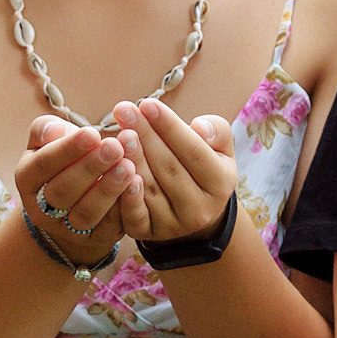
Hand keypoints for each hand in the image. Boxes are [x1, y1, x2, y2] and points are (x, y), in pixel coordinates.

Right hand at [14, 115, 134, 265]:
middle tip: (114, 147)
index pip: (43, 164)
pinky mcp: (94, 240)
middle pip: (62, 192)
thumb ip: (47, 130)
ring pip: (85, 214)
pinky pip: (109, 228)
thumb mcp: (51, 140)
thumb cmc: (65, 158)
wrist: (77, 196)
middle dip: (90, 168)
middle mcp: (41, 208)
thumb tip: (52, 130)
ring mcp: (67, 229)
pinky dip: (123, 207)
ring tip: (128, 166)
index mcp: (27, 179)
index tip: (92, 133)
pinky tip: (136, 185)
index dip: (67, 149)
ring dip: (108, 190)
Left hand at [113, 99, 237, 243]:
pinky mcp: (150, 234)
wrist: (194, 208)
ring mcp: (175, 225)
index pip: (194, 151)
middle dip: (145, 136)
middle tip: (124, 110)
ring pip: (150, 189)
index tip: (148, 104)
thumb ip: (217, 131)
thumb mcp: (220, 148)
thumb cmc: (202, 166)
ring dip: (131, 159)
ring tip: (118, 133)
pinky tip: (115, 171)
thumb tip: (199, 128)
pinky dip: (125, 195)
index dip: (170, 127)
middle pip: (169, 167)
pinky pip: (135, 215)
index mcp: (222, 184)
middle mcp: (200, 209)